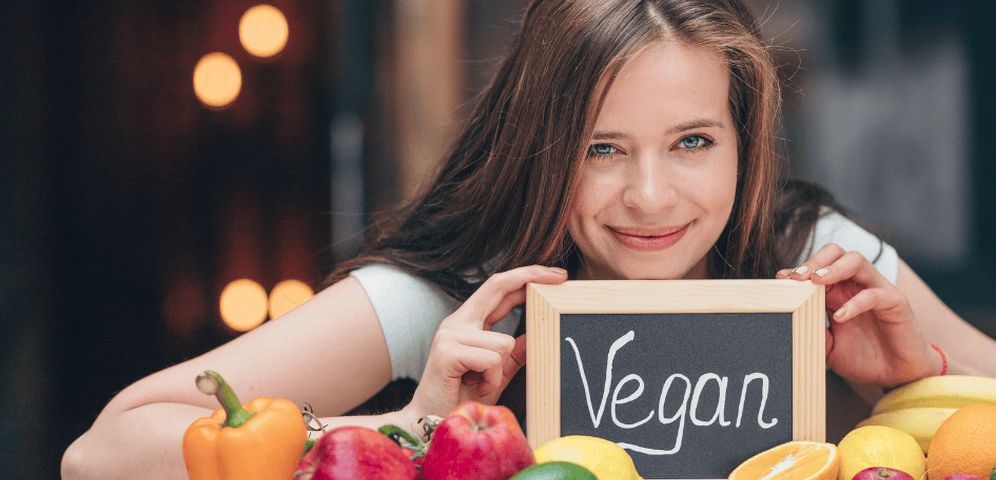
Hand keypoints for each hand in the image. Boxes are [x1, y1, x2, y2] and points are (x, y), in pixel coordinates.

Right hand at [402, 265, 567, 430]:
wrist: (432, 424)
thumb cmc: (464, 400)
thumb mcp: (497, 372)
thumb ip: (514, 353)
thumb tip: (537, 332)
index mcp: (468, 323)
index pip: (498, 288)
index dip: (526, 277)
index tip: (556, 275)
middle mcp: (457, 323)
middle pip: (498, 287)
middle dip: (531, 278)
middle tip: (561, 276)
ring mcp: (450, 335)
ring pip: (504, 341)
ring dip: (500, 371)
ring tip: (481, 384)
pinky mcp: (447, 352)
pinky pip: (492, 359)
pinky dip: (491, 380)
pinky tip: (476, 388)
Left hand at [776, 244, 941, 388]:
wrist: (898, 377)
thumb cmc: (865, 358)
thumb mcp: (829, 348)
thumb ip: (812, 333)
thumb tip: (787, 323)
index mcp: (837, 292)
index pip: (816, 268)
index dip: (798, 270)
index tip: (779, 279)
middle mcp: (856, 285)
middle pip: (835, 253)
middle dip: (813, 260)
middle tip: (796, 277)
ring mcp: (877, 290)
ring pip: (856, 261)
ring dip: (833, 268)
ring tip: (816, 281)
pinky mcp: (896, 303)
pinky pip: (875, 293)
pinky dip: (855, 302)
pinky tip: (840, 316)